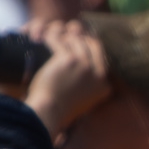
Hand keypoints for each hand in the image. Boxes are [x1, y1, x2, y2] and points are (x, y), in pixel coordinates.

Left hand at [21, 19, 111, 136]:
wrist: (48, 114)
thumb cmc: (60, 111)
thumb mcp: (83, 102)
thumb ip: (89, 89)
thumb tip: (85, 76)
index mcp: (104, 85)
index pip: (102, 55)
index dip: (89, 45)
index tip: (78, 41)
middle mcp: (98, 73)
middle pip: (91, 43)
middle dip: (79, 36)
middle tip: (66, 34)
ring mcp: (84, 65)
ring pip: (75, 39)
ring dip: (63, 35)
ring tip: (52, 35)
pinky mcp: (68, 59)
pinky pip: (58, 40)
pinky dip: (50, 37)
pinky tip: (44, 37)